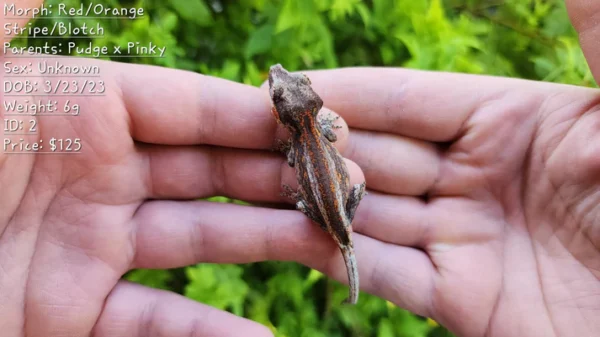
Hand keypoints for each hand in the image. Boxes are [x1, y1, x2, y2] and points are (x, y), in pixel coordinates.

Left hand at [0, 52, 329, 335]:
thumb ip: (10, 15)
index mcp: (80, 113)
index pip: (187, 108)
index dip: (252, 117)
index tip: (318, 125)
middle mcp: (96, 176)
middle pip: (210, 172)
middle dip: (280, 178)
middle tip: (345, 189)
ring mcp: (90, 246)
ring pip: (199, 239)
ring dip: (270, 242)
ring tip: (332, 247)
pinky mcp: (73, 310)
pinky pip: (155, 321)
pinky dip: (210, 330)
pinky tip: (262, 333)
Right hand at [271, 6, 599, 333]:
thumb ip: (596, 38)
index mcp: (512, 122)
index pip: (409, 99)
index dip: (347, 93)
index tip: (287, 87)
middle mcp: (478, 176)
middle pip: (379, 153)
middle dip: (316, 146)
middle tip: (249, 136)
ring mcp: (464, 238)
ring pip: (373, 212)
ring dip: (316, 199)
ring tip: (254, 182)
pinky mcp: (459, 299)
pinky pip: (386, 273)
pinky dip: (341, 256)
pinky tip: (294, 236)